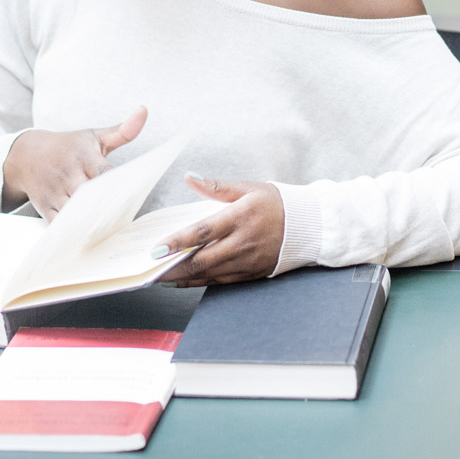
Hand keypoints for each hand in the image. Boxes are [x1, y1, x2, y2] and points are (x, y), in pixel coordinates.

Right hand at [3, 106, 147, 219]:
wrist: (25, 155)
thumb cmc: (67, 147)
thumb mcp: (92, 136)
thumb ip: (122, 131)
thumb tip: (144, 111)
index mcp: (83, 156)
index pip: (104, 172)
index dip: (118, 184)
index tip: (133, 192)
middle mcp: (68, 174)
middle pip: (91, 196)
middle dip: (107, 206)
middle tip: (126, 217)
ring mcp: (56, 192)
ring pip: (76, 213)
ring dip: (93, 222)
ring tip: (111, 229)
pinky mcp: (46, 207)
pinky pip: (61, 224)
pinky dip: (74, 232)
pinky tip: (90, 237)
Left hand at [155, 175, 283, 285]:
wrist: (309, 225)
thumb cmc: (275, 202)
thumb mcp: (247, 188)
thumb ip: (215, 186)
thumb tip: (190, 177)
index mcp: (239, 218)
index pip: (202, 232)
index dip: (178, 242)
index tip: (157, 247)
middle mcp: (243, 243)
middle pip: (202, 259)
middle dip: (173, 266)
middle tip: (150, 269)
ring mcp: (248, 261)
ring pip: (210, 273)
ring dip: (183, 277)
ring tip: (159, 276)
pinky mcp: (252, 273)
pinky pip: (221, 281)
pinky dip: (199, 282)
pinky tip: (183, 280)